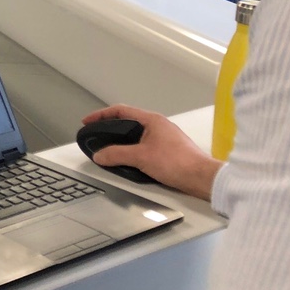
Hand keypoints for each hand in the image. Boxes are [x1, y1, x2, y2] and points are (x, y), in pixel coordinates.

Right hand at [80, 104, 222, 200]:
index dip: (101, 115)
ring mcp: (164, 138)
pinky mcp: (168, 151)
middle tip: (96, 136)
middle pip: (128, 122)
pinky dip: (132, 150)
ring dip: (121, 141)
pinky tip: (127, 161)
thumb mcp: (141, 157)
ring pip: (136, 136)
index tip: (88, 122)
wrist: (202, 178)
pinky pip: (144, 146)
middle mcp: (158, 126)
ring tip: (109, 150)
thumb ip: (117, 154)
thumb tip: (99, 155)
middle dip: (110, 128)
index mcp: (152, 120)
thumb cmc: (177, 162)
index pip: (121, 111)